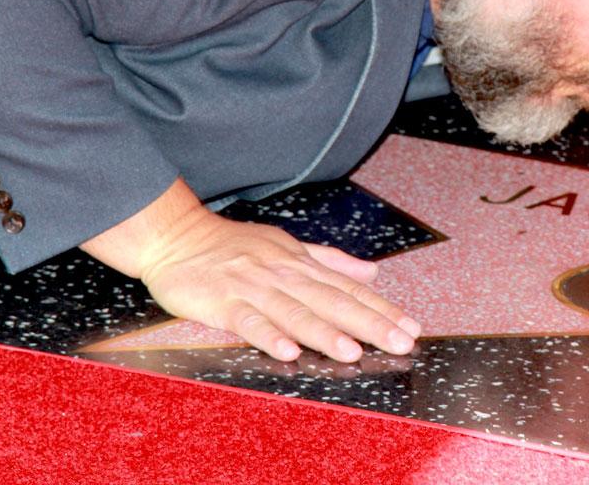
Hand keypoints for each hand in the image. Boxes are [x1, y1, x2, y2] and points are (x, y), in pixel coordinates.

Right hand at [82, 178, 419, 362]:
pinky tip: (288, 351)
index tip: (412, 328)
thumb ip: (330, 261)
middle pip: (332, 301)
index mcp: (300, 263)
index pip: (350, 289)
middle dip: (370, 324)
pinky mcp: (223, 302)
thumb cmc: (231, 246)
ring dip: (325, 332)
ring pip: (295, 312)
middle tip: (401, 343)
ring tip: (353, 351)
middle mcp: (283, 274)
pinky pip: (249, 321)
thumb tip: (371, 273)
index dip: (382, 309)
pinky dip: (269, 335)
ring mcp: (253, 287)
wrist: (176, 236)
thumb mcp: (287, 246)